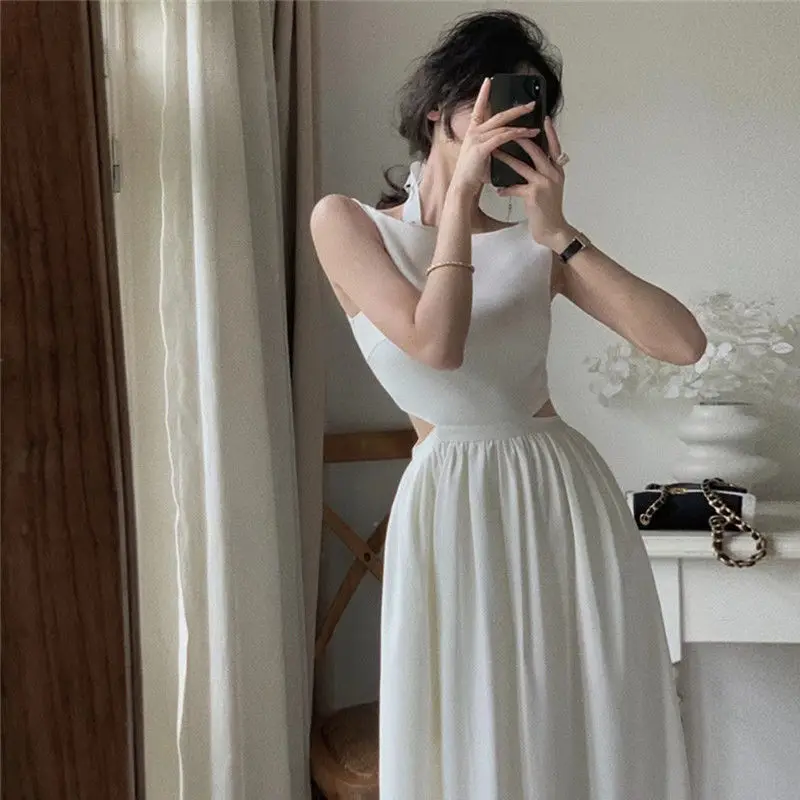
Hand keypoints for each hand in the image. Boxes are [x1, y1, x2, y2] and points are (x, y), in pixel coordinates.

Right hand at [450, 77, 541, 198]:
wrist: (463, 186)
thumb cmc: (472, 173)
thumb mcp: (482, 155)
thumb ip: (492, 146)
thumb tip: (505, 144)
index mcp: (473, 132)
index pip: (478, 108)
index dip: (483, 94)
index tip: (488, 81)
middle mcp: (474, 132)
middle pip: (498, 115)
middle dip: (516, 109)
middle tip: (531, 104)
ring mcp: (477, 139)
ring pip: (502, 125)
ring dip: (521, 124)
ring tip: (535, 126)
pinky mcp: (481, 148)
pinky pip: (502, 137)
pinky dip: (515, 134)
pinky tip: (525, 133)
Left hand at [493, 116, 575, 249]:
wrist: (553, 230)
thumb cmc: (548, 210)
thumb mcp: (550, 188)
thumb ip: (544, 174)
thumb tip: (532, 163)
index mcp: (557, 170)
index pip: (554, 147)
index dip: (550, 133)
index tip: (544, 119)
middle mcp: (553, 174)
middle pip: (537, 151)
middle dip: (522, 139)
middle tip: (508, 130)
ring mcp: (544, 183)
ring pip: (523, 166)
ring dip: (507, 160)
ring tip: (495, 153)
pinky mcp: (534, 195)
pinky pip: (515, 187)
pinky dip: (506, 189)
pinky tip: (498, 190)